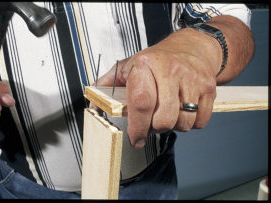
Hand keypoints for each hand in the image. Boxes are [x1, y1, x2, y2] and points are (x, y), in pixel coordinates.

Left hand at [94, 28, 221, 148]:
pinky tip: (183, 111)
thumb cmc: (157, 60)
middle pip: (164, 119)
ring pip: (183, 123)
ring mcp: (192, 79)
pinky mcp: (209, 87)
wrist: (191, 47)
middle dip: (155, 129)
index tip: (135, 138)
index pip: (141, 103)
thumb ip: (107, 84)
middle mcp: (170, 71)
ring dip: (173, 126)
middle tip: (151, 123)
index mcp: (146, 65)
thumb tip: (94, 105)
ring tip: (167, 114)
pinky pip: (201, 121)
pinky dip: (191, 123)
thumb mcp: (128, 65)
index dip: (137, 127)